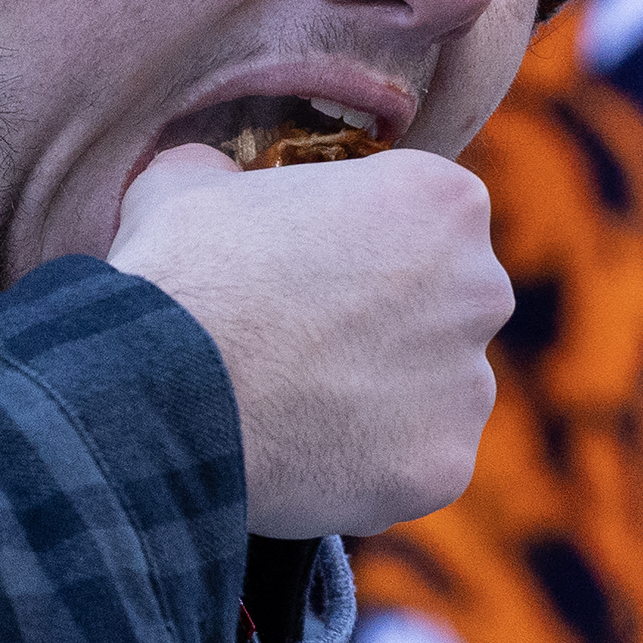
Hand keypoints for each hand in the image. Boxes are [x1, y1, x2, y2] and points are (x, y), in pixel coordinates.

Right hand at [106, 143, 507, 536]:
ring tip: (294, 405)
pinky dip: (368, 463)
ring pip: (433, 389)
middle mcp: (481, 288)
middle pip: (444, 304)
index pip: (420, 215)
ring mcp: (469, 385)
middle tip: (305, 338)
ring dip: (381, 394)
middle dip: (387, 319)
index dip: (358, 238)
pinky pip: (411, 462)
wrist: (161, 393)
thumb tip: (217, 179)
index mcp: (442, 202)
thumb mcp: (190, 183)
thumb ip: (231, 176)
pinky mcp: (443, 467)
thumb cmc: (182, 274)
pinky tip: (302, 455)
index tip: (309, 262)